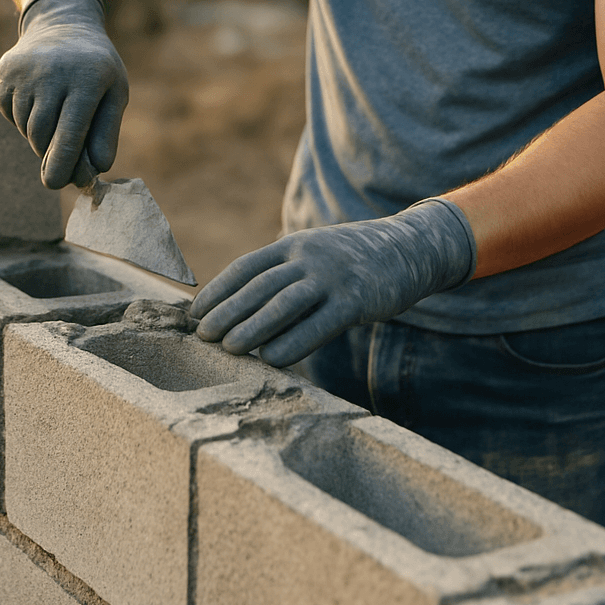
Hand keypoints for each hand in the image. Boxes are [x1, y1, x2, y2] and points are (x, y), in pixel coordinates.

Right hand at [0, 0, 128, 188]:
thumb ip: (106, 134)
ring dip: (39, 133)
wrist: (63, 26)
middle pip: (42, 136)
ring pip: (25, 127)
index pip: (68, 134)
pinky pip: (10, 113)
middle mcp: (51, 74)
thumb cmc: (96, 70)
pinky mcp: (3, 74)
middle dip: (51, 151)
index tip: (55, 184)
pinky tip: (38, 97)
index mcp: (86, 80)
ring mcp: (23, 72)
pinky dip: (23, 117)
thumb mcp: (114, 95)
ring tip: (56, 110)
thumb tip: (95, 169)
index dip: (61, 164)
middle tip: (63, 150)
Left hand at [191, 199, 475, 366]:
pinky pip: (318, 325)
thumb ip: (283, 274)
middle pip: (258, 286)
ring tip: (228, 349)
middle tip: (203, 336)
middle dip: (227, 312)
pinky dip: (291, 343)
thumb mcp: (313, 255)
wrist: (410, 248)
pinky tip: (271, 359)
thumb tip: (242, 307)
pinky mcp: (356, 301)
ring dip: (251, 327)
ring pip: (282, 304)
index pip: (245, 268)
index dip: (218, 291)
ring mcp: (332, 277)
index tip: (195, 314)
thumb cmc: (352, 261)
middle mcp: (308, 256)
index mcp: (292, 245)